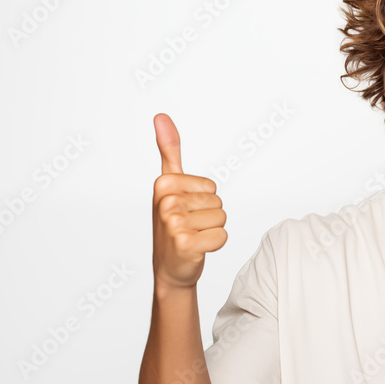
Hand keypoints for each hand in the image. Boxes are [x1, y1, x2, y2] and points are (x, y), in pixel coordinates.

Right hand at [152, 114, 227, 290]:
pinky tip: (196, 249)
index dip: (203, 200)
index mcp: (163, 184)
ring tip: (192, 237)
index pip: (211, 186)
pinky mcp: (185, 243)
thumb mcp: (169, 185)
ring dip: (211, 231)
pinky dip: (214, 245)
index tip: (184, 211)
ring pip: (222, 218)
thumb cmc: (173, 225)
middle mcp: (166, 202)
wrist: (170, 267)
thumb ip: (169, 150)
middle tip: (189, 227)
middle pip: (218, 202)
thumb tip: (161, 116)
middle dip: (208, 216)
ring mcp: (174, 223)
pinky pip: (223, 236)